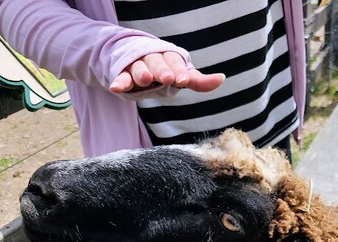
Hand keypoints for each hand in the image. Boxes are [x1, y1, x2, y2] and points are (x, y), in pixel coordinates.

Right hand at [110, 51, 224, 92]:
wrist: (134, 61)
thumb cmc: (163, 71)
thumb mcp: (180, 75)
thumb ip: (198, 80)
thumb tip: (222, 78)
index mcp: (169, 58)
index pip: (175, 62)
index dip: (180, 70)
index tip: (183, 80)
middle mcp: (153, 58)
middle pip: (158, 63)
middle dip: (162, 70)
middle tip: (167, 78)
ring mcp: (137, 65)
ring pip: (139, 67)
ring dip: (141, 72)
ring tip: (144, 80)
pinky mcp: (123, 73)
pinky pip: (121, 76)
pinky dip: (119, 81)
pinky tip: (116, 87)